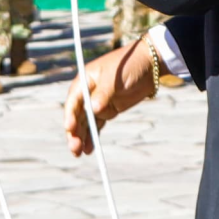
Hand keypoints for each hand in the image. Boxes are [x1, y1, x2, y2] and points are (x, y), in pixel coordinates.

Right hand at [64, 39, 156, 156]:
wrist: (149, 65)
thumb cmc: (129, 65)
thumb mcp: (115, 79)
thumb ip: (103, 94)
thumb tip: (92, 109)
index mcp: (85, 80)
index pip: (74, 100)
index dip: (70, 115)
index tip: (69, 128)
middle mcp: (88, 92)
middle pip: (77, 115)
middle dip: (74, 132)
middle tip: (74, 148)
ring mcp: (97, 102)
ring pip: (86, 123)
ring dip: (82, 137)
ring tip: (79, 154)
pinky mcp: (108, 110)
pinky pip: (97, 126)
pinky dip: (93, 137)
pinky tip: (89, 149)